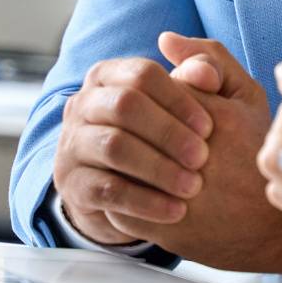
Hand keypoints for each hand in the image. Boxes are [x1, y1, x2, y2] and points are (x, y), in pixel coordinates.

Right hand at [53, 44, 218, 245]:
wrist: (132, 187)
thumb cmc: (169, 132)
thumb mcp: (191, 99)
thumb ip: (204, 75)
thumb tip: (205, 72)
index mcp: (108, 75)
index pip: (142, 74)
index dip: (179, 98)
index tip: (209, 126)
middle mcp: (83, 103)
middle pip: (125, 106)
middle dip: (168, 132)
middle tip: (202, 157)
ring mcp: (72, 144)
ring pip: (114, 147)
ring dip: (158, 167)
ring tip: (192, 185)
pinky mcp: (73, 184)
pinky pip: (108, 190)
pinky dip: (146, 202)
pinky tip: (176, 210)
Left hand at [102, 35, 281, 272]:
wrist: (273, 224)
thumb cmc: (259, 150)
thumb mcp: (247, 95)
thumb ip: (210, 58)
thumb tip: (164, 39)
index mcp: (217, 117)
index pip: (158, 92)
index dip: (160, 102)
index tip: (176, 115)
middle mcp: (197, 156)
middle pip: (135, 128)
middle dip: (136, 130)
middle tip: (150, 138)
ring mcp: (180, 195)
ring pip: (122, 165)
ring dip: (122, 161)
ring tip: (137, 160)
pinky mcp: (167, 229)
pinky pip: (121, 204)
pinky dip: (121, 194)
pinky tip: (137, 188)